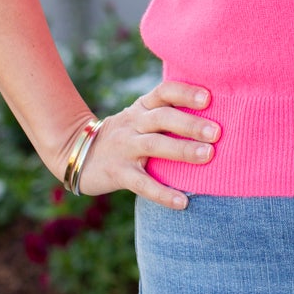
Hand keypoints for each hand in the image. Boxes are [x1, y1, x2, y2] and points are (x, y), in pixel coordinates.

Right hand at [58, 81, 220, 208]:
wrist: (77, 153)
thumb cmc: (125, 135)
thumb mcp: (140, 117)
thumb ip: (167, 114)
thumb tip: (214, 115)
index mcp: (142, 107)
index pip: (164, 92)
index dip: (185, 93)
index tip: (208, 98)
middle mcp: (133, 124)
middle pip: (162, 118)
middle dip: (190, 124)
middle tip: (216, 132)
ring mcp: (124, 148)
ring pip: (154, 146)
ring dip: (181, 150)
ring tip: (207, 155)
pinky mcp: (118, 173)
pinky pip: (142, 184)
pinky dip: (163, 193)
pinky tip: (183, 202)